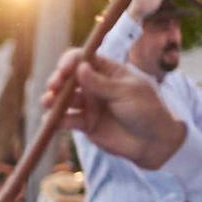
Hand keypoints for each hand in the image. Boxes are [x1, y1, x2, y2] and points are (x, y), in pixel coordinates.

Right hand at [43, 48, 186, 170]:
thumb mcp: (127, 93)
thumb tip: (80, 67)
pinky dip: (55, 120)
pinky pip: (66, 120)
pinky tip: (51, 120)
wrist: (154, 143)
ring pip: (64, 99)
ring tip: (47, 102)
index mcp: (108, 71)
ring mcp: (89, 105)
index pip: (83, 58)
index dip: (70, 61)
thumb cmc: (147, 111)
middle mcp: (95, 85)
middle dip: (58, 80)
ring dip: (52, 99)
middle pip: (69, 77)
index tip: (64, 70)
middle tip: (54, 87)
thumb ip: (101, 83)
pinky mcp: (85, 124)